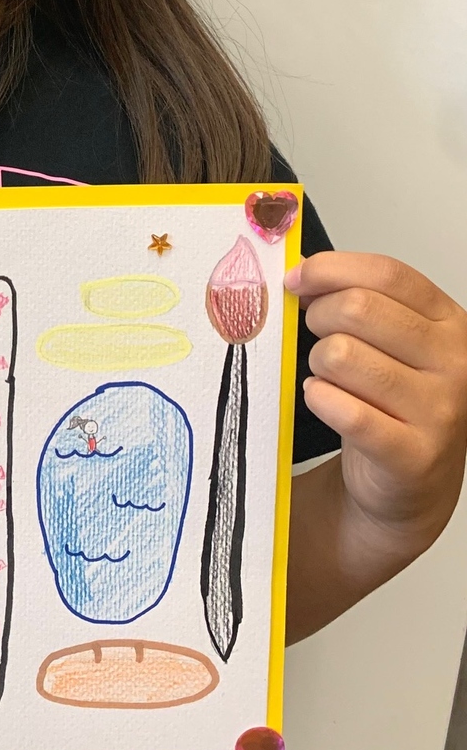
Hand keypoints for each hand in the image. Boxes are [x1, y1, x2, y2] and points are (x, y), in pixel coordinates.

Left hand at [289, 251, 466, 551]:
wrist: (412, 481)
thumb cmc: (395, 402)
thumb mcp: (391, 342)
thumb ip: (358, 299)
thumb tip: (302, 273)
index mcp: (449, 323)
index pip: (388, 274)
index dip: (332, 269)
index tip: (297, 279)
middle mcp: (453, 362)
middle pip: (359, 308)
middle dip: (319, 317)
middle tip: (317, 337)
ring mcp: (439, 410)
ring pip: (341, 354)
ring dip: (318, 363)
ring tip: (328, 377)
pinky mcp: (413, 454)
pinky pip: (344, 409)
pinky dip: (318, 398)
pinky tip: (324, 400)